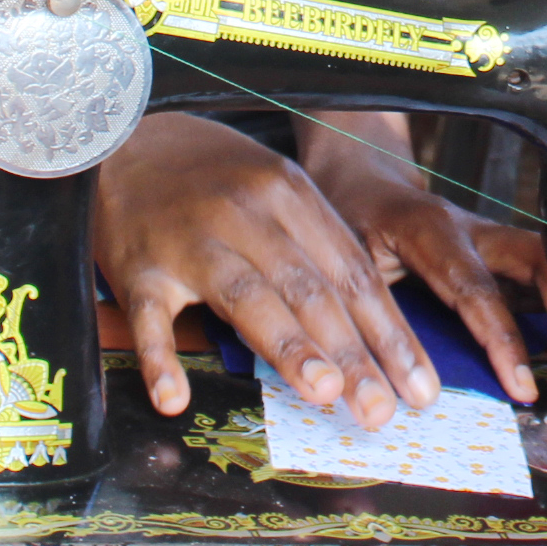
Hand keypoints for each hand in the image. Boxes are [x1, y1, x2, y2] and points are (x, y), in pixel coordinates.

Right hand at [94, 112, 442, 426]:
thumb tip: (372, 330)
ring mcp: (190, 241)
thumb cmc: (216, 178)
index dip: (389, 333)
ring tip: (323, 394)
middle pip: (309, 290)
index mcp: (291, 195)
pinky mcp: (138, 267)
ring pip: (247, 298)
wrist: (127, 135)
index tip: (419, 387)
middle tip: (380, 411)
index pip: (351, 274)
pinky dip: (159, 359)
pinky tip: (174, 399)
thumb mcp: (277, 189)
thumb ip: (317, 250)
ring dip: (288, 347)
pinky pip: (149, 319)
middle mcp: (247, 214)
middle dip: (352, 354)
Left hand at [299, 112, 546, 403]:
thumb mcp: (345, 265)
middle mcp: (476, 231)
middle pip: (544, 265)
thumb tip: (391, 378)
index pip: (478, 289)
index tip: (522, 386)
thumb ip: (370, 315)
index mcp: (433, 231)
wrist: (364, 183)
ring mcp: (496, 242)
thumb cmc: (351, 220)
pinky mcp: (505, 258)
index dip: (504, 340)